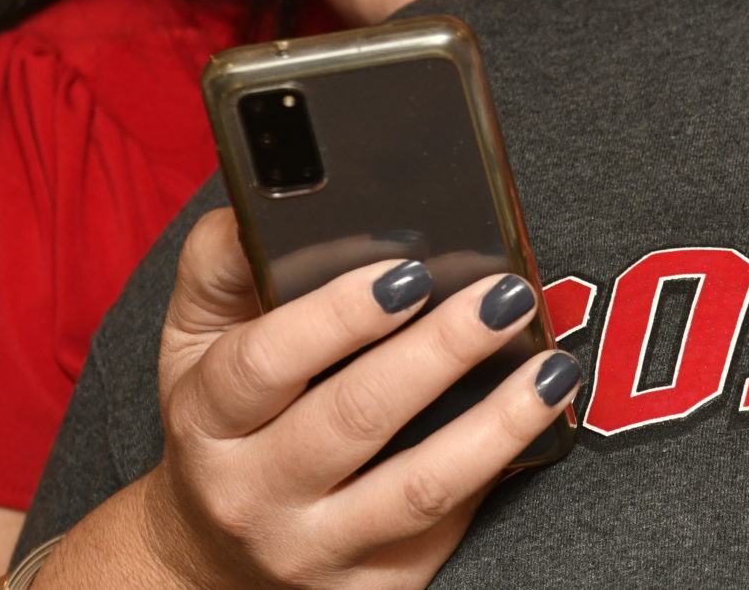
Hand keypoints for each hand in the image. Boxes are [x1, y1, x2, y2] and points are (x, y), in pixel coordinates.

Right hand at [35, 209, 579, 589]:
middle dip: (440, 353)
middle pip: (353, 421)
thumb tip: (269, 195)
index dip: (339, 317)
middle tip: (508, 298)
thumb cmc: (225, 418)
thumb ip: (225, 262)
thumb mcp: (194, 340)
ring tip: (554, 368)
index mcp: (208, 418)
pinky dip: (496, 475)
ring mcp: (313, 554)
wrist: (209, 557)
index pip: (265, 363)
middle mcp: (253, 494)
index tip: (410, 271)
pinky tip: (537, 426)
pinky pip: (442, 533)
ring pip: (416, 491)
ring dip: (496, 426)